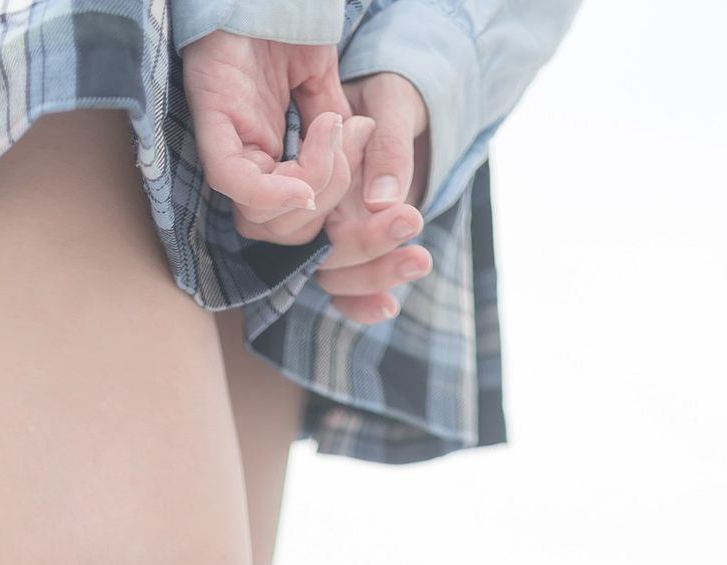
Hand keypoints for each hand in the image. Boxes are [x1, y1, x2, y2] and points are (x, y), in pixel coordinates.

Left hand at [183, 33, 364, 243]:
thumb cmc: (283, 24)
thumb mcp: (322, 83)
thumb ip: (335, 130)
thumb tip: (356, 165)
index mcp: (271, 157)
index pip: (300, 216)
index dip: (337, 201)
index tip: (361, 147)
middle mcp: (247, 160)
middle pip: (284, 227)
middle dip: (329, 196)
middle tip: (349, 139)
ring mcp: (227, 145)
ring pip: (262, 214)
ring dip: (313, 183)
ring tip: (331, 128)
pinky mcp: (211, 123)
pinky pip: (234, 181)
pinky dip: (272, 193)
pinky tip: (303, 184)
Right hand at [317, 72, 432, 323]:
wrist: (407, 110)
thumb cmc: (393, 95)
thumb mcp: (394, 101)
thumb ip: (388, 147)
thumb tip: (381, 201)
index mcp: (306, 169)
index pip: (305, 204)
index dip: (332, 203)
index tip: (385, 200)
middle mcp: (309, 209)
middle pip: (317, 247)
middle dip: (367, 242)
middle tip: (411, 221)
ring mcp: (325, 235)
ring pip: (333, 275)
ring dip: (374, 276)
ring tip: (421, 260)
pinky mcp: (346, 255)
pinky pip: (343, 292)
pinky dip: (362, 305)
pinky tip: (390, 308)